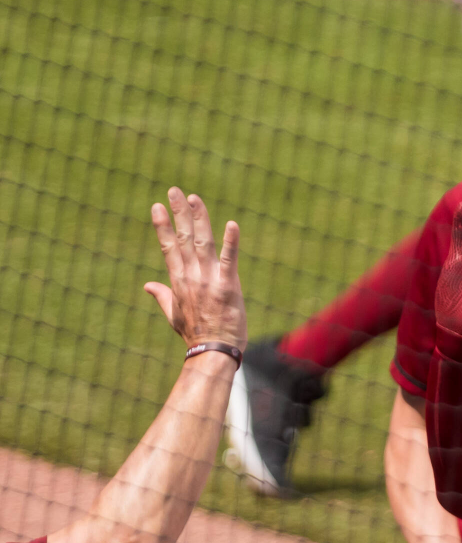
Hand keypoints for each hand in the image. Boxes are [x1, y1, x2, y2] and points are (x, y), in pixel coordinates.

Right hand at [147, 187, 246, 349]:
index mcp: (178, 281)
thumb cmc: (195, 335)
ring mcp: (209, 280)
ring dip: (199, 219)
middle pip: (183, 239)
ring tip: (194, 198)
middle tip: (174, 191)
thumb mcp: (173, 314)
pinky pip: (230, 260)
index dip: (162, 226)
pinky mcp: (228, 286)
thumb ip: (162, 296)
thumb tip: (148, 285)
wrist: (213, 351)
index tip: (157, 206)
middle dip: (178, 213)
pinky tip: (232, 224)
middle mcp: (191, 276)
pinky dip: (231, 242)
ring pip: (203, 243)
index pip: (168, 247)